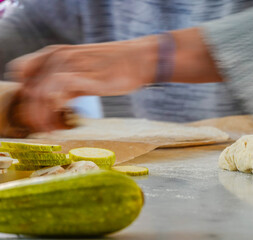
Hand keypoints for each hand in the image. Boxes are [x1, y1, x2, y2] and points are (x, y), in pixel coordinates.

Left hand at [7, 36, 157, 131]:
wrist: (138, 59)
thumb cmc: (115, 67)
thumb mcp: (85, 71)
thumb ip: (66, 85)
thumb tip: (54, 106)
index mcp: (55, 52)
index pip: (22, 74)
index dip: (24, 96)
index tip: (34, 114)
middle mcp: (58, 56)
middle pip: (29, 88)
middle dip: (31, 113)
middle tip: (42, 129)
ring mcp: (70, 64)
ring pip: (40, 93)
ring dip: (41, 116)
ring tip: (50, 131)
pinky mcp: (82, 76)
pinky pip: (56, 95)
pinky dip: (53, 112)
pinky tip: (60, 124)